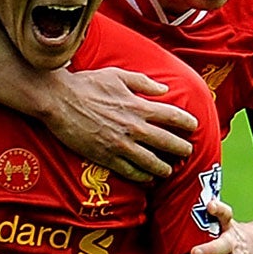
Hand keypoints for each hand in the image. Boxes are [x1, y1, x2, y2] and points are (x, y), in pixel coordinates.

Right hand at [47, 68, 197, 182]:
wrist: (59, 101)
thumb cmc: (87, 84)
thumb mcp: (117, 75)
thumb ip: (143, 82)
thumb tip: (163, 89)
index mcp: (139, 106)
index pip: (173, 116)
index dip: (187, 123)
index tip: (194, 126)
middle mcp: (134, 127)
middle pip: (168, 142)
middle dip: (182, 149)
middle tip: (188, 152)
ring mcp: (121, 145)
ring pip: (152, 162)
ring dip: (165, 168)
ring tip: (169, 170)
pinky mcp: (107, 157)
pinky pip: (131, 172)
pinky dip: (143, 177)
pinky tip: (148, 178)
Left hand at [191, 196, 252, 253]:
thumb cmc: (225, 234)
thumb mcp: (219, 223)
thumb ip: (199, 220)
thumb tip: (162, 211)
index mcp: (227, 227)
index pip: (225, 215)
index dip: (218, 210)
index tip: (209, 206)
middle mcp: (232, 243)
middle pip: (221, 245)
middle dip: (208, 250)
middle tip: (194, 253)